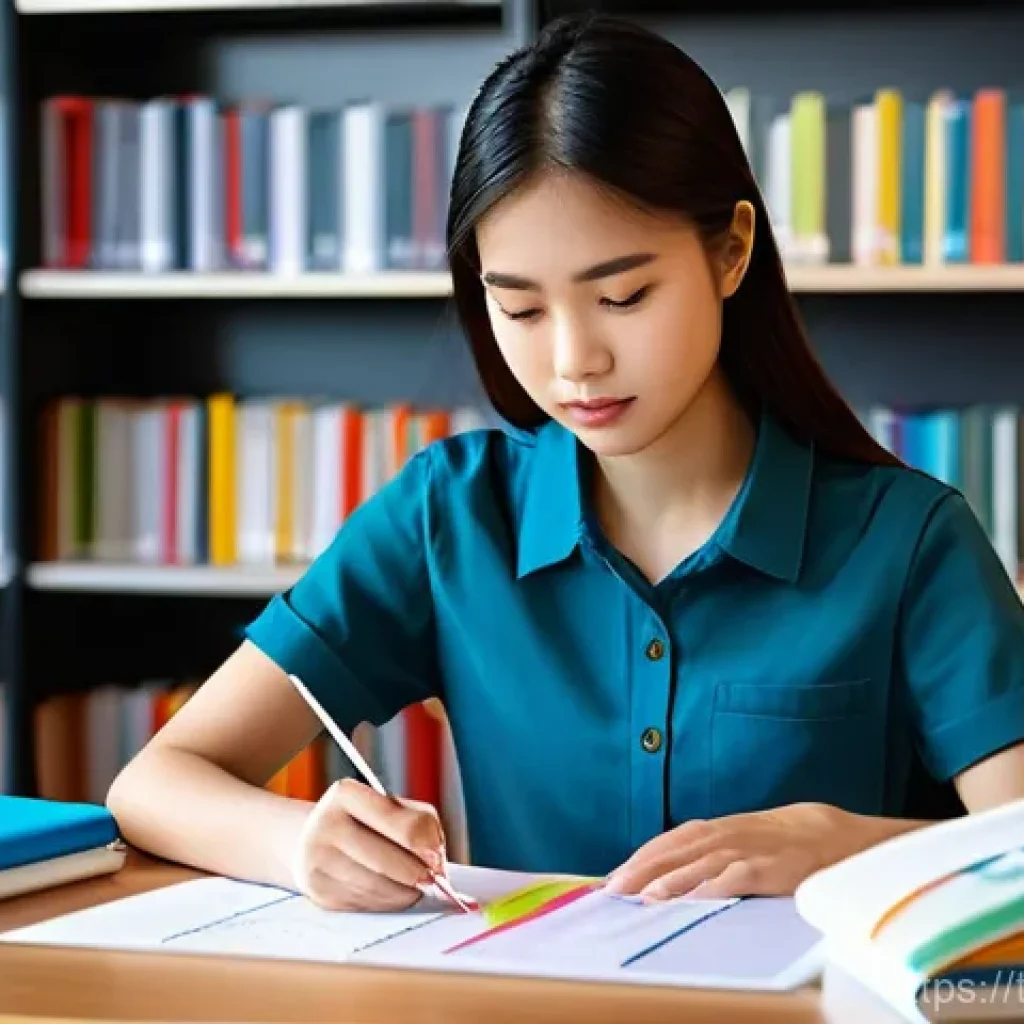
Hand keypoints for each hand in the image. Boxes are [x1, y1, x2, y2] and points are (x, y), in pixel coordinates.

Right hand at [290, 778, 445, 911]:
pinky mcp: (318, 891)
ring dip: (404, 892)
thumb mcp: (391, 806)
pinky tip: (392, 892)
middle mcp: (326, 824)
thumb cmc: (363, 821)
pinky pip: (364, 903)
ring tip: (414, 886)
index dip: (426, 845)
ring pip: (377, 887)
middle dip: (417, 875)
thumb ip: (421, 823)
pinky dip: (387, 902)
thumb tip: (436, 860)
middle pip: (386, 860)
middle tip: (433, 880)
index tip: (437, 857)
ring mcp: (317, 860)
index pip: (401, 823)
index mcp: (346, 794)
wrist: (311, 839)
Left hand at [604, 802, 861, 901]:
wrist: (833, 834)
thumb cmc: (779, 842)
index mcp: (716, 829)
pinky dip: (714, 886)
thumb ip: (707, 855)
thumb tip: (665, 876)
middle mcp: (727, 834)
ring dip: (671, 878)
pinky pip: (738, 876)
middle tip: (612, 890)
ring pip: (701, 862)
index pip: (669, 841)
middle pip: (677, 850)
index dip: (639, 859)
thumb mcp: (739, 841)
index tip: (610, 879)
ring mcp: (749, 849)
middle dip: (642, 869)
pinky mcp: (773, 867)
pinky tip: (695, 900)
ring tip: (643, 897)